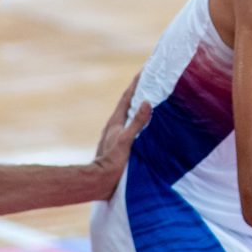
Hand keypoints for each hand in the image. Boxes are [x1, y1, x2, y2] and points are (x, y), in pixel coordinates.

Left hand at [92, 74, 151, 197]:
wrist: (99, 182)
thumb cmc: (112, 162)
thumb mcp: (126, 140)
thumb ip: (136, 122)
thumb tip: (147, 102)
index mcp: (116, 122)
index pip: (127, 97)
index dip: (136, 83)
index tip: (145, 69)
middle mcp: (115, 126)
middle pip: (128, 104)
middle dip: (139, 92)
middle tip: (151, 80)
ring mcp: (116, 136)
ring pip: (130, 116)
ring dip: (139, 106)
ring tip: (152, 99)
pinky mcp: (119, 146)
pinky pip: (132, 127)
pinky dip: (139, 121)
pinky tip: (146, 126)